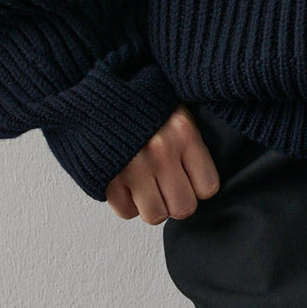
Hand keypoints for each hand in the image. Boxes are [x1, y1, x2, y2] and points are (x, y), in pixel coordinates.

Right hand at [105, 103, 220, 222]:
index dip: (199, 185)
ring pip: (155, 215)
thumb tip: (201, 178)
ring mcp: (133, 167)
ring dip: (152, 204)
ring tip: (148, 185)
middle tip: (168, 185)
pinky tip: (127, 183)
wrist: (98, 92)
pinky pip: (126, 212)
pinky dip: (127, 202)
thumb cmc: (142, 102)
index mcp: (183, 132)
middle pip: (183, 207)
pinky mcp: (107, 178)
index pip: (208, 187)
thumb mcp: (176, 109)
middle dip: (177, 200)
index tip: (191, 177)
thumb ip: (190, 141)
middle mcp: (161, 152)